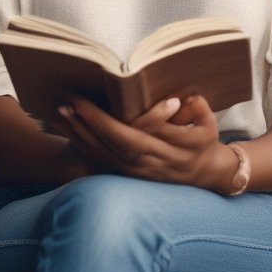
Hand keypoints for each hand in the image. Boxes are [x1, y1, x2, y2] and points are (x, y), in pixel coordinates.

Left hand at [58, 94, 236, 190]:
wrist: (204, 174)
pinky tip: (67, 129)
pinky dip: (81, 146)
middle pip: (115, 144)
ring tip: (62, 111)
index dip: (111, 120)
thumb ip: (198, 108)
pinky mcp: (128, 175)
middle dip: (91, 123)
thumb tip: (183, 98)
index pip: (139, 134)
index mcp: (173, 149)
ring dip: (80, 133)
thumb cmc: (204, 141)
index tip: (97, 97)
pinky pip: (100, 162)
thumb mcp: (209, 124)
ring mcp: (138, 172)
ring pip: (104, 155)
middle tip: (70, 102)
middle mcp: (152, 163)